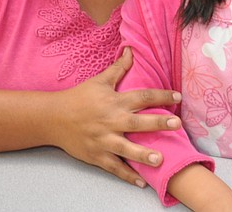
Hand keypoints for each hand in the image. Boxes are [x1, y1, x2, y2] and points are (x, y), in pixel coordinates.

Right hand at [50, 47, 182, 186]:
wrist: (53, 118)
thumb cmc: (78, 97)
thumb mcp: (99, 81)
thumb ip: (119, 68)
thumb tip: (131, 50)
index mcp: (114, 101)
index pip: (142, 97)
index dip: (161, 95)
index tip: (178, 97)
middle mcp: (111, 121)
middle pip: (137, 122)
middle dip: (157, 123)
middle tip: (176, 125)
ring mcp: (103, 140)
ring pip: (126, 149)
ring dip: (142, 154)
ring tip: (159, 159)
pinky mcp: (96, 155)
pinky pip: (114, 167)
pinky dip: (127, 175)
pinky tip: (141, 182)